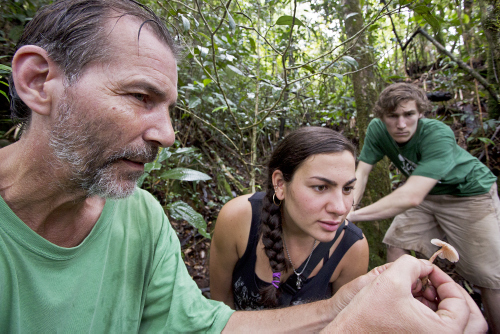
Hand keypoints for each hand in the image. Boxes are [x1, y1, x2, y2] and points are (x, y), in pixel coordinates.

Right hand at [322, 255, 487, 332]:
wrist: (348, 333)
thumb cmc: (365, 316)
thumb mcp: (390, 278)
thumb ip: (411, 263)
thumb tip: (422, 264)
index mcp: (442, 331)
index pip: (459, 300)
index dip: (443, 278)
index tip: (427, 270)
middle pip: (466, 317)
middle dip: (449, 293)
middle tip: (433, 281)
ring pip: (451, 323)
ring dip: (440, 303)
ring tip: (419, 290)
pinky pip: (438, 329)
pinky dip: (431, 313)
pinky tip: (412, 302)